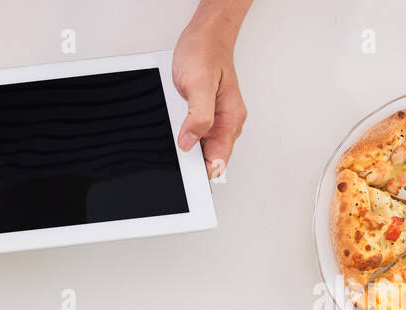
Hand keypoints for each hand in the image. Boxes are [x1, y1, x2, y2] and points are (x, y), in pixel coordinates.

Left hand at [172, 16, 247, 176]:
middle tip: (176, 157)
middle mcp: (226, 122)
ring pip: (200, 149)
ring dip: (186, 150)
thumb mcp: (199, 85)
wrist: (205, 36)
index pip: (219, 160)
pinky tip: (175, 129)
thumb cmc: (205, 53)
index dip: (202, 172)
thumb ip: (198, 116)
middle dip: (191, 164)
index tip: (187, 177)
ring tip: (176, 138)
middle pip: (209, 159)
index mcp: (230, 119)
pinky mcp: (203, 115)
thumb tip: (188, 143)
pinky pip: (193, 135)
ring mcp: (215, 120)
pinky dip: (183, 137)